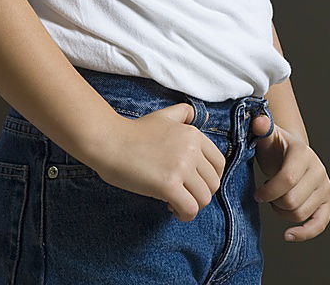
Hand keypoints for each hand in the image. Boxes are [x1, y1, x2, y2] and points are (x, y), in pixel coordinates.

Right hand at [91, 102, 227, 222]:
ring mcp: (181, 167)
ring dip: (192, 205)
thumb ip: (183, 113)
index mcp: (193, 134)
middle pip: (213, 184)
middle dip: (200, 193)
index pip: (219, 164)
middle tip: (182, 194)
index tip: (195, 182)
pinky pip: (190, 209)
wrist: (110, 142)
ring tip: (175, 202)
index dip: (210, 178)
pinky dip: (184, 215)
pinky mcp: (169, 185)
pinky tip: (171, 209)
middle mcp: (191, 149)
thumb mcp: (164, 116)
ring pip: (204, 199)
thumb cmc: (134, 132)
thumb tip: (199, 116)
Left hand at [250, 114, 329, 242]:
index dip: (268, 191)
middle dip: (274, 202)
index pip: (287, 179)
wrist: (288, 153)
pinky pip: (319, 224)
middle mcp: (318, 169)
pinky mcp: (328, 202)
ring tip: (276, 199)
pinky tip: (288, 235)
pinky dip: (304, 233)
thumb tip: (258, 121)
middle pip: (292, 201)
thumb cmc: (273, 147)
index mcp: (303, 152)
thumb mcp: (265, 136)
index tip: (257, 194)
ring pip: (300, 214)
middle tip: (266, 195)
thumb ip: (261, 128)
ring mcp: (325, 186)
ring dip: (282, 213)